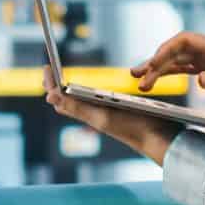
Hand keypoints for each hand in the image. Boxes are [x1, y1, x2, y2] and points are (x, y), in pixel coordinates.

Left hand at [43, 70, 180, 164]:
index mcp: (86, 114)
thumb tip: (49, 95)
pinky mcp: (115, 114)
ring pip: (78, 104)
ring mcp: (103, 114)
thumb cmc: (131, 127)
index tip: (46, 66)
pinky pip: (94, 104)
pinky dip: (86, 95)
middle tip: (50, 71)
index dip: (50, 83)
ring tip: (64, 82)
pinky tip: (92, 93)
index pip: (60, 98)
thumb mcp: (101, 115)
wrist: (157, 139)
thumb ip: (76, 106)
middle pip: (66, 101)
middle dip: (56, 87)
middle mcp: (92, 115)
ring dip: (69, 92)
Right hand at [131, 32, 204, 117]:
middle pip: (176, 51)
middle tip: (138, 79)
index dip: (166, 51)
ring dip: (158, 68)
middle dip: (156, 62)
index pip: (184, 41)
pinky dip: (170, 73)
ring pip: (177, 60)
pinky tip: (158, 79)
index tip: (153, 65)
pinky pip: (186, 68)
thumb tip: (199, 81)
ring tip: (139, 79)